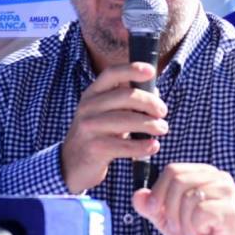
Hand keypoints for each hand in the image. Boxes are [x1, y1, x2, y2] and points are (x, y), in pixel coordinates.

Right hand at [60, 62, 167, 193]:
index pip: (111, 74)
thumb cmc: (96, 135)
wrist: (71, 165)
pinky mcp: (94, 148)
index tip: (151, 71)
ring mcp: (89, 128)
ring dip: (150, 124)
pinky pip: (124, 145)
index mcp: (92, 94)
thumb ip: (128, 102)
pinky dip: (143, 146)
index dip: (132, 69)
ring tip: (162, 129)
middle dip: (149, 102)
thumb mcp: (106, 114)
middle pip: (124, 96)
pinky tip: (153, 146)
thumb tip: (154, 93)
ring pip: (126, 120)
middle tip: (163, 112)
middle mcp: (88, 107)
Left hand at [132, 163, 234, 234]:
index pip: (173, 170)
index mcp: (203, 174)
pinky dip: (194, 228)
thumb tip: (138, 195)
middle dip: (169, 208)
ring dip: (183, 222)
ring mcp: (227, 192)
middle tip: (176, 227)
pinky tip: (203, 233)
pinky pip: (200, 212)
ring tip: (193, 232)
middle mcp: (218, 178)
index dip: (158, 190)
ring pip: (188, 197)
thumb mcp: (168, 221)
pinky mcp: (230, 210)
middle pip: (178, 180)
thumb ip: (152, 207)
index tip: (154, 210)